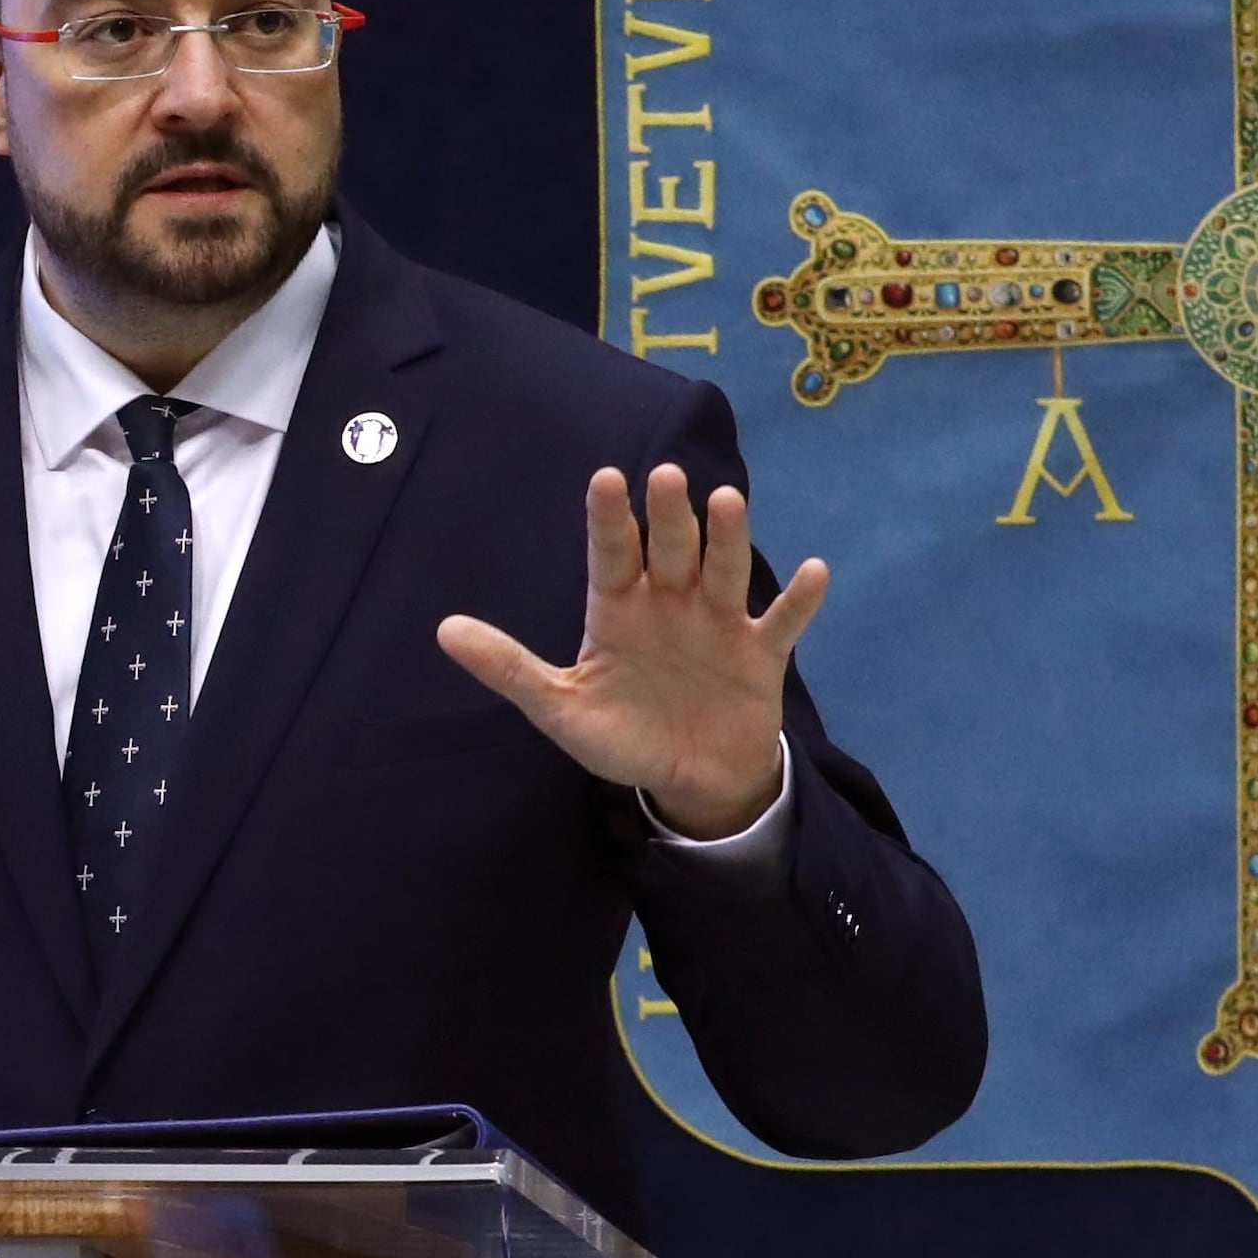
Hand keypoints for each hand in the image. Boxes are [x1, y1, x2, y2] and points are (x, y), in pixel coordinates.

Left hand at [434, 466, 819, 838]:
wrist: (691, 780)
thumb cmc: (624, 735)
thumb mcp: (561, 708)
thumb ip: (509, 668)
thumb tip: (445, 630)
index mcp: (618, 609)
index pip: (612, 555)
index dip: (610, 520)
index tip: (606, 478)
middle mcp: (670, 602)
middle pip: (671, 550)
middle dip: (669, 516)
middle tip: (667, 478)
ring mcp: (718, 623)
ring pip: (723, 570)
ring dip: (727, 538)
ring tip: (727, 501)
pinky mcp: (760, 653)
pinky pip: (782, 622)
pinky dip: (798, 601)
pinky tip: (813, 572)